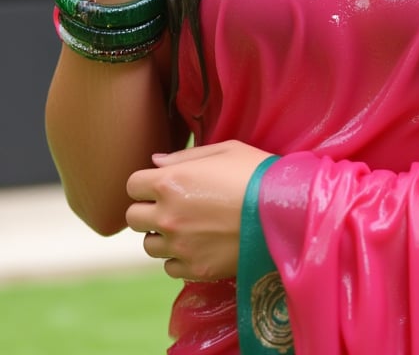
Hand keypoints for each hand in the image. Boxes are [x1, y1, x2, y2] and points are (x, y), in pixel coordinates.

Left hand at [125, 140, 272, 280]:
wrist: (285, 211)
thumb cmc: (256, 173)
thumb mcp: (225, 150)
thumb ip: (184, 156)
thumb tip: (155, 162)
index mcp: (170, 182)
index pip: (132, 185)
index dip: (146, 183)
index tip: (161, 184)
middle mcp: (167, 216)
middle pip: (133, 218)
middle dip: (148, 210)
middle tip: (172, 206)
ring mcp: (179, 246)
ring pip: (148, 246)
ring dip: (161, 235)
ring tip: (188, 227)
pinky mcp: (195, 269)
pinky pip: (169, 267)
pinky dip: (178, 258)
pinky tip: (199, 244)